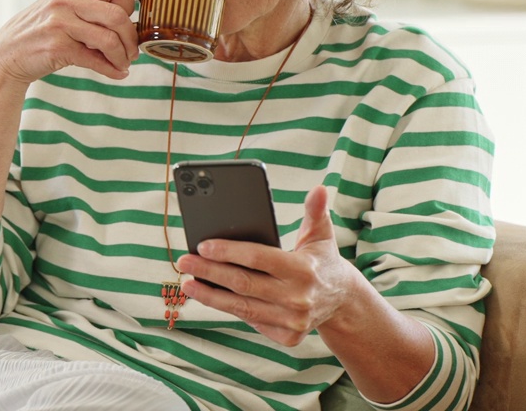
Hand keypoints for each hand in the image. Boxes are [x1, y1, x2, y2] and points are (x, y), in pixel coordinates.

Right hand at [0, 0, 143, 84]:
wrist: (6, 54)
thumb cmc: (42, 29)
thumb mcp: (66, 4)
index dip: (129, 6)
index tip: (128, 22)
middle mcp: (66, 0)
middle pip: (118, 14)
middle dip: (131, 37)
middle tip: (132, 51)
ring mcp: (60, 23)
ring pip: (110, 39)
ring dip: (123, 56)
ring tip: (124, 63)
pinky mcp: (57, 47)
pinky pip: (95, 60)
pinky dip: (111, 70)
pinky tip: (117, 73)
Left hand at [179, 185, 367, 346]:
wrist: (342, 300)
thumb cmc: (322, 260)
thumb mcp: (321, 235)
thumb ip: (315, 211)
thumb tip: (319, 188)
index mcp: (303, 270)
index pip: (258, 258)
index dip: (228, 252)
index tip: (202, 245)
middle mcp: (298, 298)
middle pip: (243, 284)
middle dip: (209, 272)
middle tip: (183, 262)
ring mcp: (292, 320)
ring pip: (242, 308)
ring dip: (211, 296)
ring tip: (187, 283)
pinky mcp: (288, 336)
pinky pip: (252, 321)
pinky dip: (231, 310)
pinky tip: (212, 297)